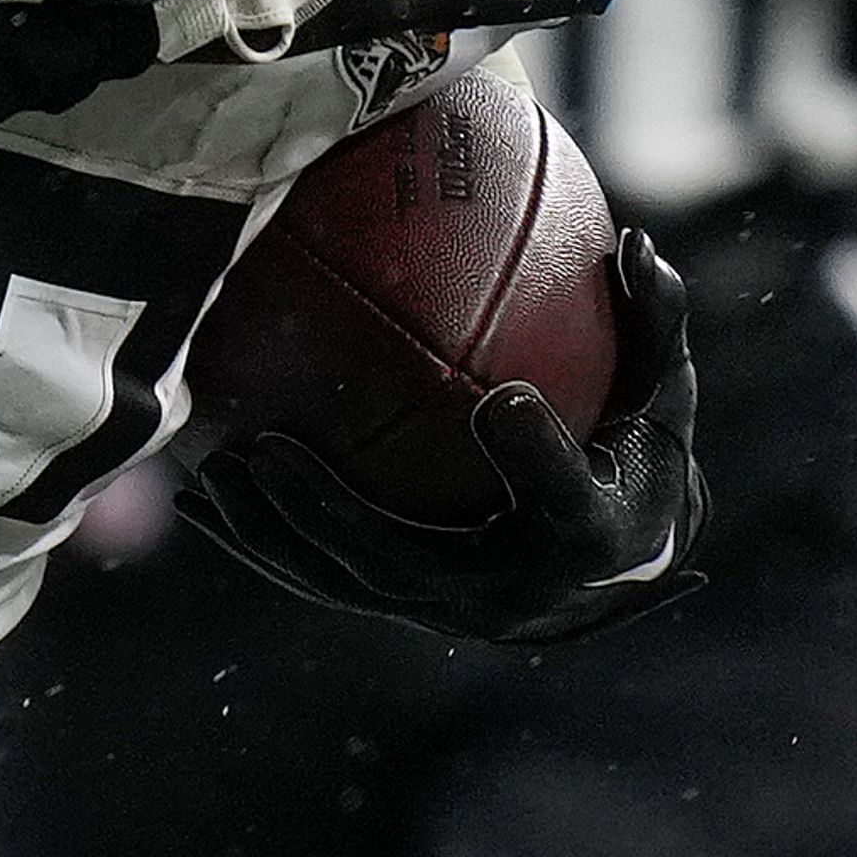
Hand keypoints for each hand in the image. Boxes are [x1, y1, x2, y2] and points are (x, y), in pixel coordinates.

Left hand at [178, 228, 708, 644]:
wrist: (615, 567)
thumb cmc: (630, 457)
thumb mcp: (659, 398)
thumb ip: (652, 329)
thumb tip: (637, 243)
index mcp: (587, 537)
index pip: (565, 502)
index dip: (538, 457)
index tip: (506, 399)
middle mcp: (511, 595)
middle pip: (407, 566)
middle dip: (330, 516)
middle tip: (265, 451)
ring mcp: (448, 613)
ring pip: (343, 585)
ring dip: (271, 536)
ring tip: (212, 472)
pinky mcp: (404, 610)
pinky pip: (319, 580)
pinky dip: (260, 542)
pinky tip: (197, 493)